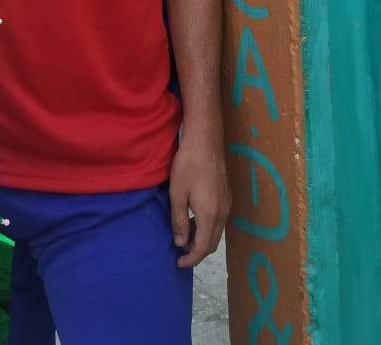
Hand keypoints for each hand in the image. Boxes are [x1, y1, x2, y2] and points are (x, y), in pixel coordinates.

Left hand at [169, 135, 230, 267]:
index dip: (191, 259)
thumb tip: (181, 244)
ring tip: (185, 238)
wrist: (205, 141)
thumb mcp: (177, 193)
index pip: (203, 248)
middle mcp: (223, 213)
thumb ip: (179, 220)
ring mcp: (227, 204)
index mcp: (210, 215)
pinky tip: (195, 220)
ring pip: (216, 232)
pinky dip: (207, 228)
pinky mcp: (226, 195)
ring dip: (203, 239)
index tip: (178, 263)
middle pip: (212, 243)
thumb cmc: (188, 165)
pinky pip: (219, 220)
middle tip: (180, 254)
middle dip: (197, 252)